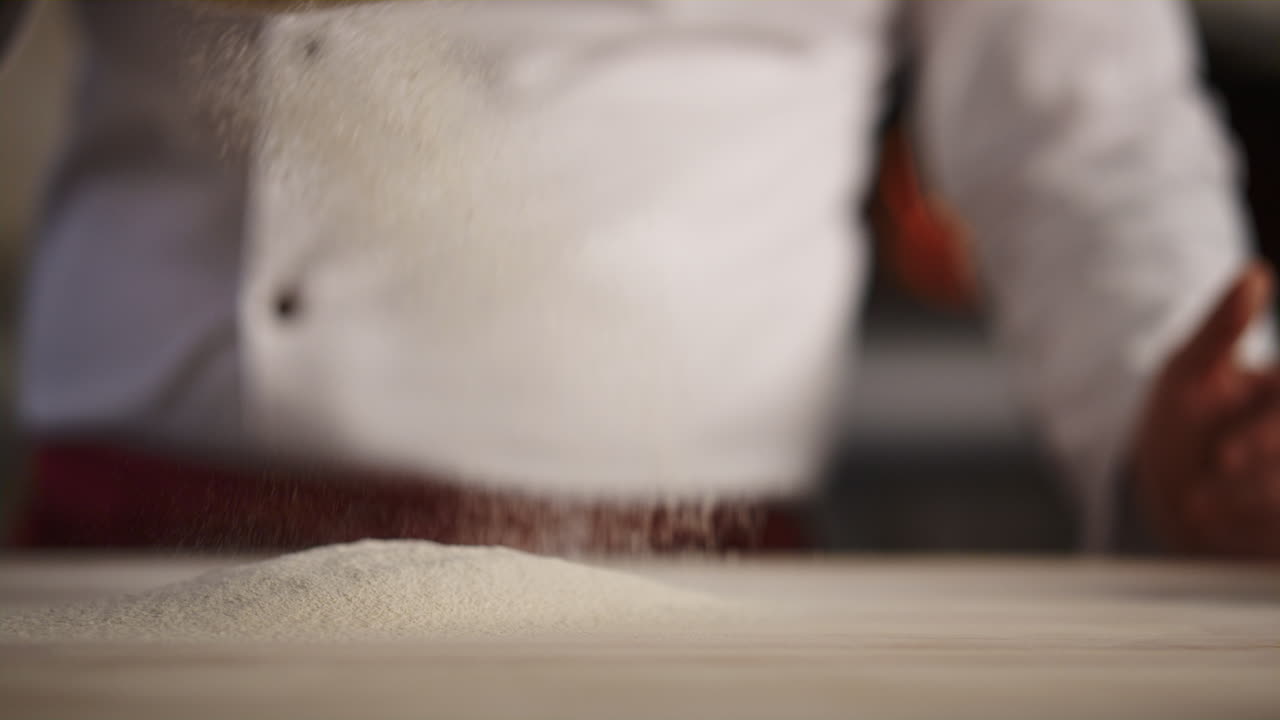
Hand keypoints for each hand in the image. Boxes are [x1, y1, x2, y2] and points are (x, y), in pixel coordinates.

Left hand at [1133, 261, 1279, 555]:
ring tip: (1194, 512)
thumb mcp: (1188, 370)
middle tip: (1202, 494)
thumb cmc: (1182, 420)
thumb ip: (1222, 327)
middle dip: (1252, 482)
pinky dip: (1248, 539)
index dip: (1264, 436)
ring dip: (1244, 510)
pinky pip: (1273, 539)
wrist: (1169, 489)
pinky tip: (1211, 535)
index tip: (1224, 456)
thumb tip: (1254, 275)